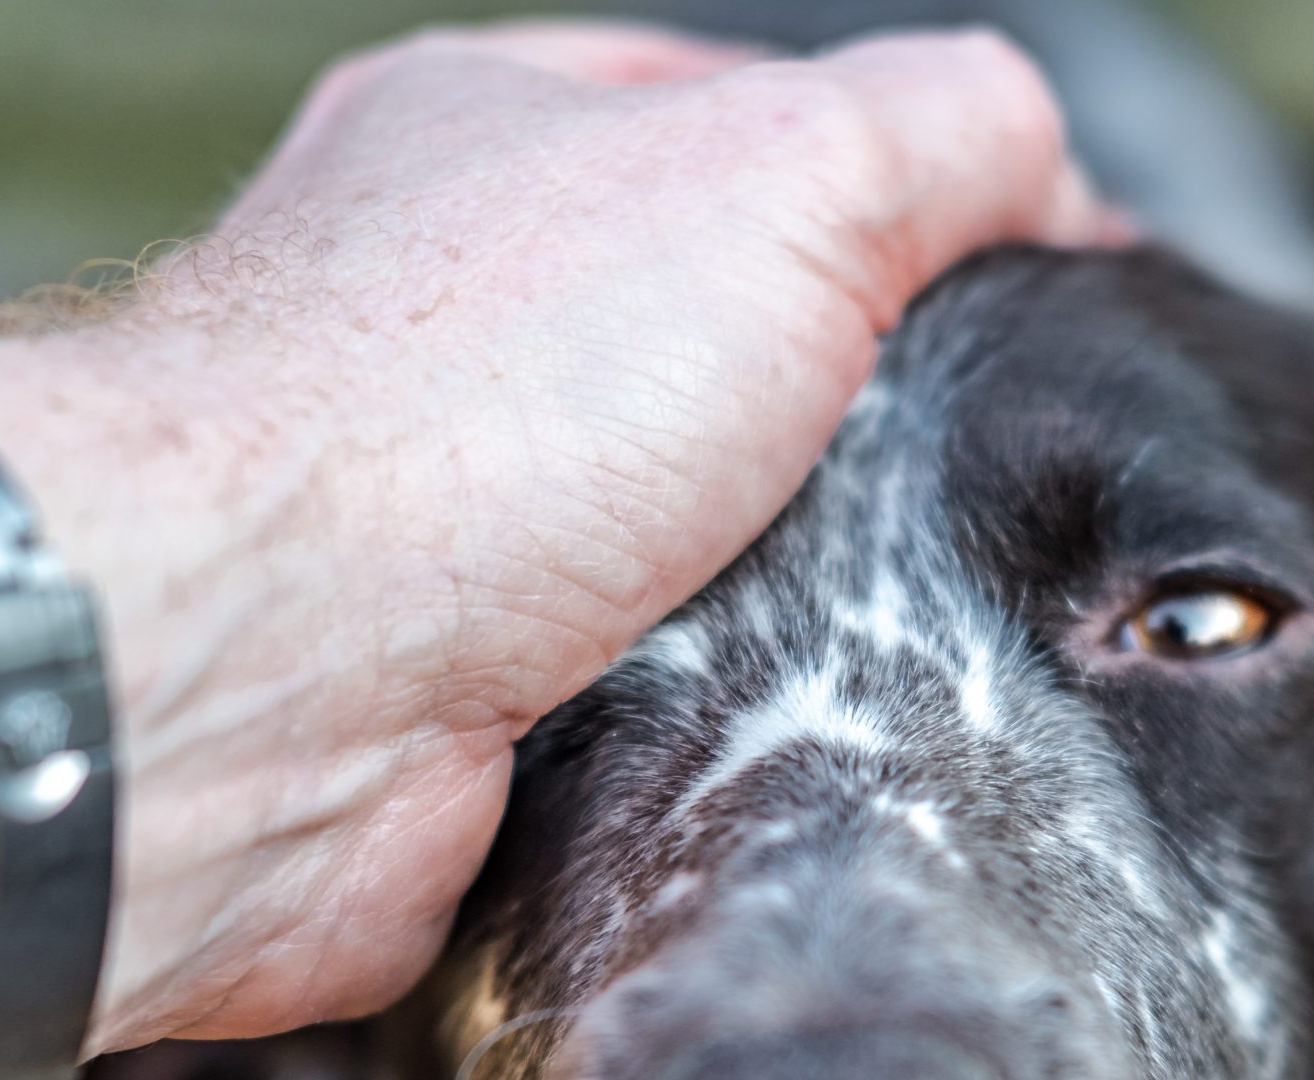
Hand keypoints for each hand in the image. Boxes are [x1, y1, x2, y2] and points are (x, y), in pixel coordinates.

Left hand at [0, 22, 1108, 1050]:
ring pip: (692, 535)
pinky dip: (717, 705)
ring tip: (891, 610)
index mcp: (495, 139)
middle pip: (728, 344)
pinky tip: (782, 717)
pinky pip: (640, 686)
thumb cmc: (483, 401)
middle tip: (973, 469)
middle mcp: (445, 321)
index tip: (1044, 286)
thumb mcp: (786, 178)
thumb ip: (945, 134)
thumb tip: (1053, 175)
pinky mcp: (444, 690)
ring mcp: (434, 513)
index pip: (751, 128)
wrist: (260, 683)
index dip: (913, 195)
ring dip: (791, 581)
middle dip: (856, 411)